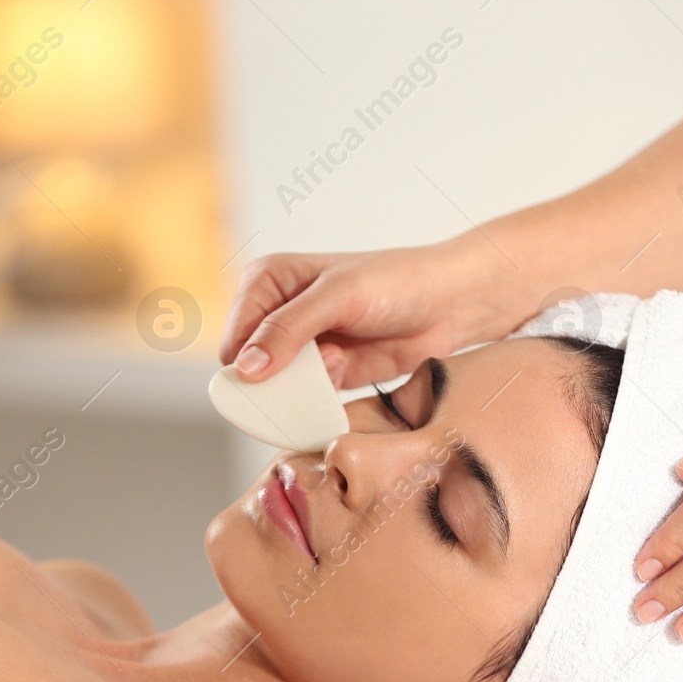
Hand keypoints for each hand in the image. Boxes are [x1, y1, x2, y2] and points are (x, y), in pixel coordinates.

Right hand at [217, 237, 527, 388]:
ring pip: (276, 388)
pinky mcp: (325, 374)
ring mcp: (301, 348)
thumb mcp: (337, 297)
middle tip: (318, 361)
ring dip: (304, 385)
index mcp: (267, 282)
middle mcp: (277, 315)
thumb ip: (288, 330)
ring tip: (338, 357)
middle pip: (249, 367)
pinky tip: (347, 366)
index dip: (246, 360)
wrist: (447, 306)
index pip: (235, 332)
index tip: (270, 374)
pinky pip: (305, 399)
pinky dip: (320, 396)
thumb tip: (244, 367)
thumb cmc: (395, 283)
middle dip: (277, 377)